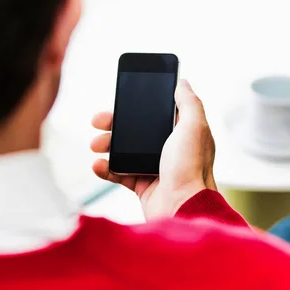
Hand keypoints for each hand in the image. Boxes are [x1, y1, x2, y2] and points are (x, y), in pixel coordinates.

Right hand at [91, 80, 216, 219]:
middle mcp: (169, 149)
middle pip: (136, 130)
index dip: (138, 105)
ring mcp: (155, 168)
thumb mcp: (194, 127)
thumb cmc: (191, 168)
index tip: (120, 99)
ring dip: (107, 145)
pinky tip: (98, 165)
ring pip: (125, 151)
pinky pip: (119, 173)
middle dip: (114, 124)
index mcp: (181, 133)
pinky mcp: (143, 186)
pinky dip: (106, 169)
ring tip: (95, 145)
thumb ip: (189, 102)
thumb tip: (182, 82)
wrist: (183, 207)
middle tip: (98, 122)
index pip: (156, 113)